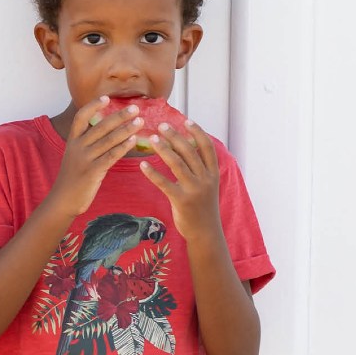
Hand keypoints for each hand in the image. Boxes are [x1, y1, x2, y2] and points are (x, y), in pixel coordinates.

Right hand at [49, 96, 140, 216]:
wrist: (64, 199)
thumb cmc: (73, 178)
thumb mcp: (75, 156)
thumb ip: (87, 143)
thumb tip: (106, 131)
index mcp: (72, 141)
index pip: (81, 117)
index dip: (93, 106)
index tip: (106, 98)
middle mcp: (78, 147)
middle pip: (100, 126)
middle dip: (119, 116)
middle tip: (135, 108)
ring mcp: (85, 159)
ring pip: (109, 140)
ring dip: (126, 129)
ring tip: (140, 122)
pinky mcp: (93, 171)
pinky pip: (111, 155)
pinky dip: (124, 147)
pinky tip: (134, 141)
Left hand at [139, 119, 221, 241]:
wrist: (205, 233)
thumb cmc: (203, 207)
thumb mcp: (208, 186)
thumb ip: (200, 169)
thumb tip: (187, 148)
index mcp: (213, 173)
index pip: (207, 147)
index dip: (197, 132)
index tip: (186, 121)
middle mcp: (205, 179)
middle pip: (190, 151)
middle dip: (175, 136)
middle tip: (161, 125)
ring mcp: (194, 190)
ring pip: (177, 164)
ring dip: (164, 149)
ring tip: (151, 138)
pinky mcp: (181, 200)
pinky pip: (164, 183)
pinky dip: (152, 173)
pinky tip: (142, 165)